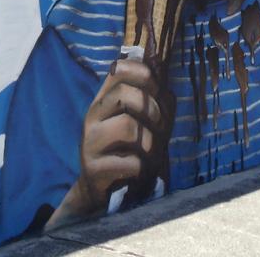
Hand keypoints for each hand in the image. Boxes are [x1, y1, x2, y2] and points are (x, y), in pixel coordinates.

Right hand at [46, 57, 167, 227]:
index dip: (140, 71)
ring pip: (128, 127)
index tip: (156, 85)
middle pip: (124, 94)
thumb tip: (168, 91)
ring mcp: (90, 142)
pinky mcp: (94, 168)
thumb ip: (155, 104)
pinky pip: (130, 161)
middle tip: (160, 125)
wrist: (103, 190)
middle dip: (153, 109)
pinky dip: (142, 167)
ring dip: (150, 142)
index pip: (117, 70)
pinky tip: (138, 170)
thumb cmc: (129, 150)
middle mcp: (93, 116)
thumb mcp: (144, 123)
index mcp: (104, 100)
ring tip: (149, 153)